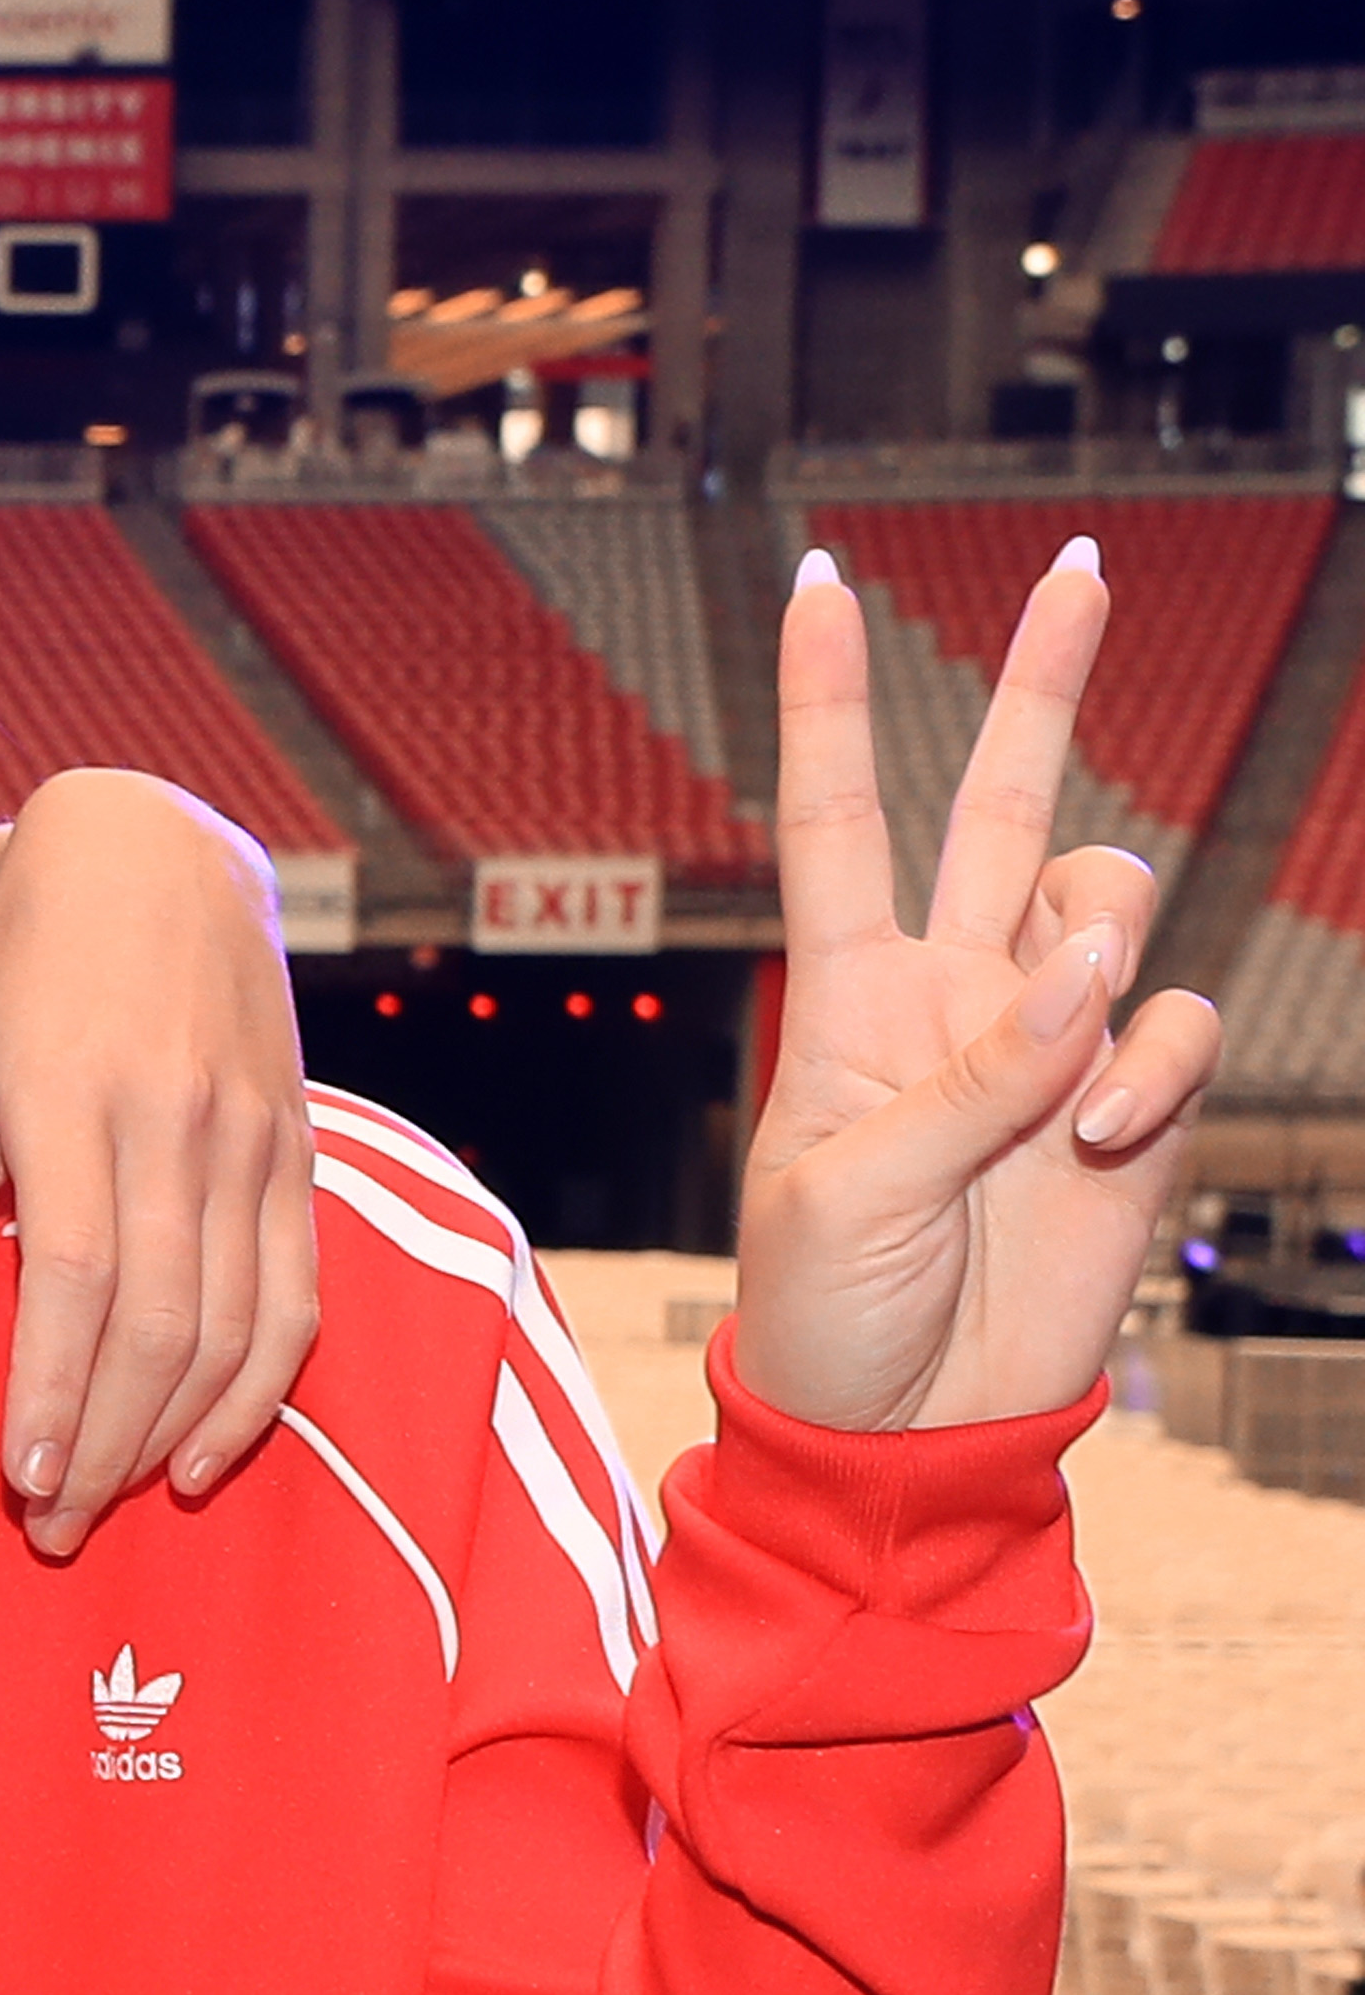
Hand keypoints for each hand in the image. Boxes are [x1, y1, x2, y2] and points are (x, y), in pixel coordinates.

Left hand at [0, 767, 321, 1556]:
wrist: (158, 854)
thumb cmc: (29, 963)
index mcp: (74, 1100)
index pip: (74, 1279)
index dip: (52, 1391)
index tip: (20, 1479)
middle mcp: (177, 1127)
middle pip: (156, 1323)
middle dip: (104, 1442)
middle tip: (53, 1525)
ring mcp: (252, 1143)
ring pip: (231, 1325)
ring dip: (172, 1433)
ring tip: (112, 1501)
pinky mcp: (300, 1157)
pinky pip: (298, 1297)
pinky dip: (261, 1389)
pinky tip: (207, 1452)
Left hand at [733, 543, 1220, 1433]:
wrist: (905, 1430)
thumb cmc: (826, 1313)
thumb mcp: (848, 1195)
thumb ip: (969, 1078)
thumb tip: (1087, 971)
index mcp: (846, 995)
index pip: (837, 815)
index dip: (828, 702)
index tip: (814, 582)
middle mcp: (954, 993)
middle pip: (1004, 803)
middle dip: (1046, 682)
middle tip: (1081, 564)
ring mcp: (1052, 1043)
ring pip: (1112, 906)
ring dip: (1103, 966)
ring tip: (1061, 1091)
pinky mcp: (1133, 1106)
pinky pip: (1179, 1023)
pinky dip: (1154, 1065)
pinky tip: (1104, 1136)